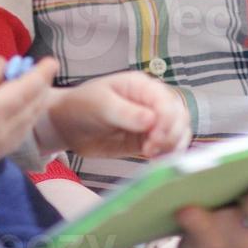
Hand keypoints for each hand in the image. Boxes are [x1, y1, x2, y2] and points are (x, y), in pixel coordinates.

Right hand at [0, 56, 57, 182]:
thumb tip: (4, 63)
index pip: (27, 89)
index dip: (42, 73)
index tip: (52, 60)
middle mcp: (5, 132)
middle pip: (34, 104)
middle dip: (42, 84)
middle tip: (43, 68)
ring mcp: (4, 147)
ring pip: (31, 120)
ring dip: (37, 99)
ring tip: (35, 83)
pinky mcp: (0, 156)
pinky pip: (24, 131)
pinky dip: (29, 115)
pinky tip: (23, 105)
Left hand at [38, 72, 190, 158]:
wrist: (68, 125)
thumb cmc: (82, 106)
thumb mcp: (100, 105)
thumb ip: (125, 112)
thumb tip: (151, 120)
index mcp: (142, 86)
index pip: (167, 101)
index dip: (166, 120)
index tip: (153, 138)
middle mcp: (152, 101)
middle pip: (179, 116)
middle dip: (170, 134)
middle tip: (149, 150)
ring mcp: (152, 122)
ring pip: (179, 132)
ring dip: (172, 145)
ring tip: (151, 155)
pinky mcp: (148, 140)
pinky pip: (168, 147)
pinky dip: (168, 154)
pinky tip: (155, 161)